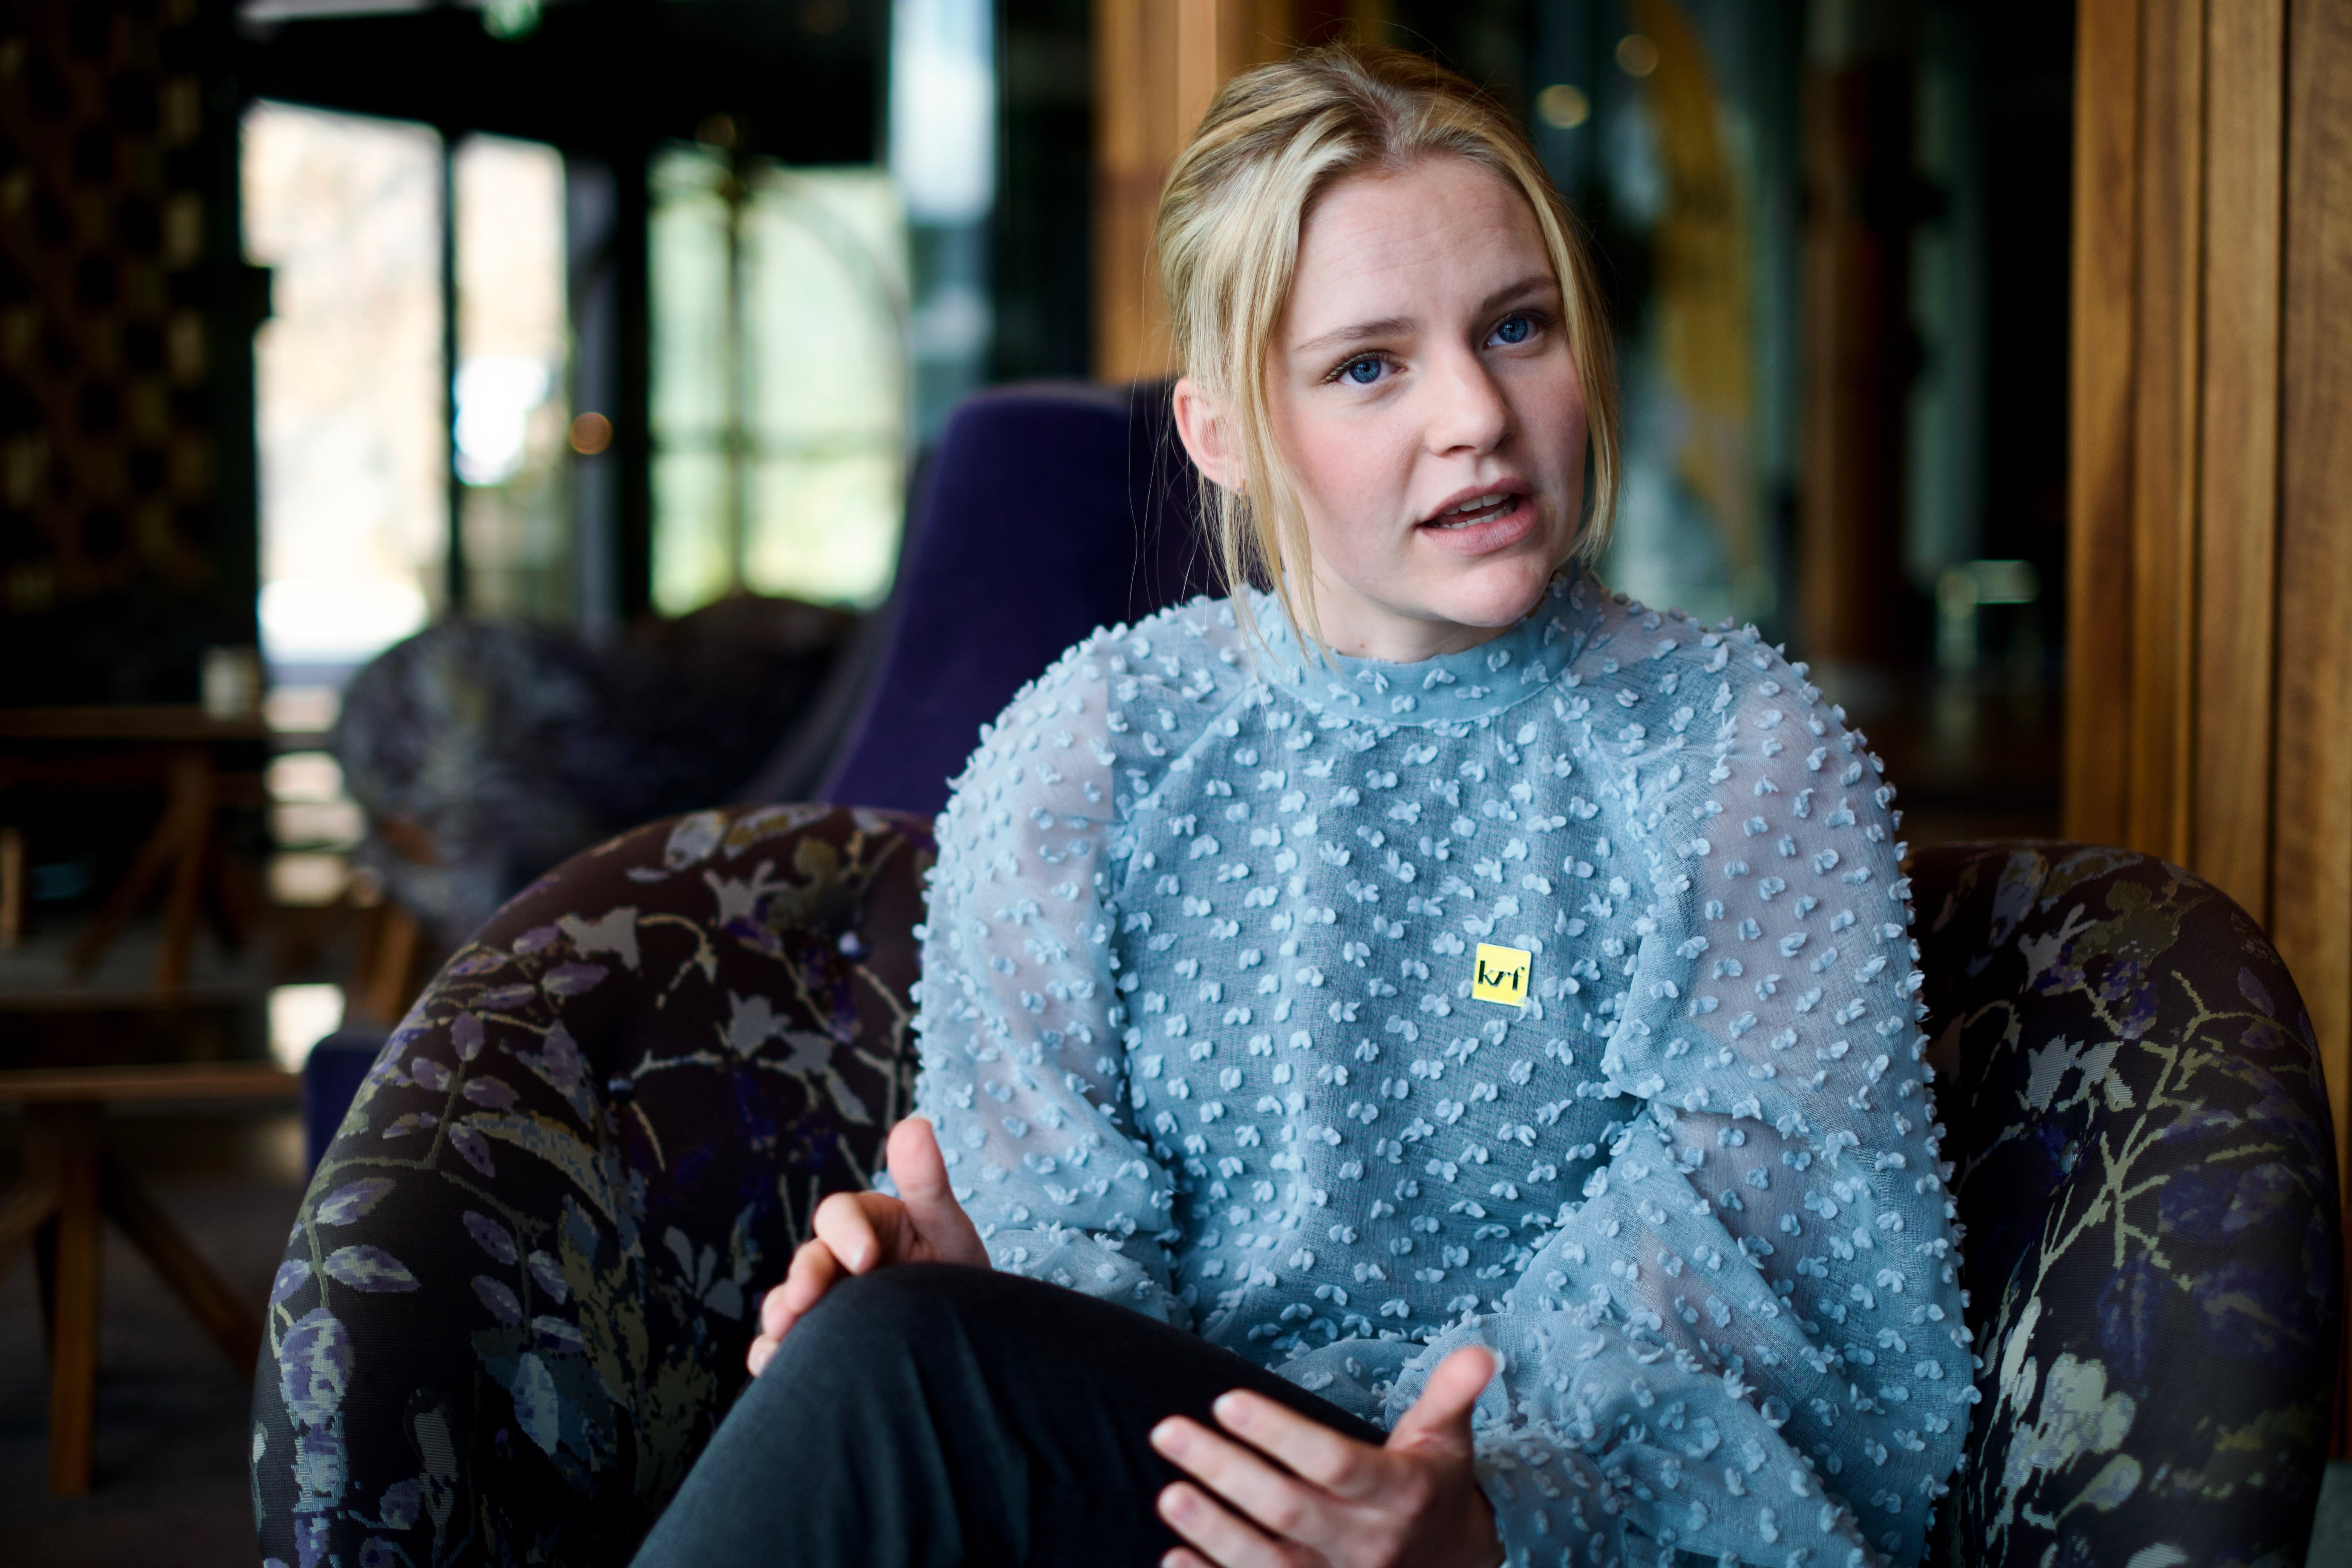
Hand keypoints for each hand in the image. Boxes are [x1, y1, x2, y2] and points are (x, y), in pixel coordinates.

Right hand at [746, 1116, 986, 1374]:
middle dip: (803, 1278)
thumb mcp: (945, 1225)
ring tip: (783, 1334)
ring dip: (781, 1314)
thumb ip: (928, 1182)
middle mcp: (834, 1258)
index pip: (838, 1214)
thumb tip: (914, 1123)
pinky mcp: (813, 1340)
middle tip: (805, 1300)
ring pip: (788, 1302)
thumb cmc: (954, 1268)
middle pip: (807, 1260)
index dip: (845, 1231)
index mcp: (863, 1222)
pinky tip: (772, 1364)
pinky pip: (782, 1346)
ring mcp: (822, 1300)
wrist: (964, 1330)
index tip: (867, 1258)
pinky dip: (771, 1354)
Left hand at [1149, 1345, 1503, 1567]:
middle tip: (1168, 1431)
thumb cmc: (1434, 1489)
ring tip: (1167, 1495)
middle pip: (1288, 1508)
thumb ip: (1452, 1394)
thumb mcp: (1446, 1440)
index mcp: (1401, 1493)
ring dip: (1213, 1532)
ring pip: (1268, 1563)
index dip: (1279, 1433)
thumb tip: (1481, 1352)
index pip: (1333, 1461)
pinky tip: (1172, 1558)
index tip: (1225, 1400)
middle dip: (1225, 1470)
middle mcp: (1369, 1545)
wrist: (1452, 1567)